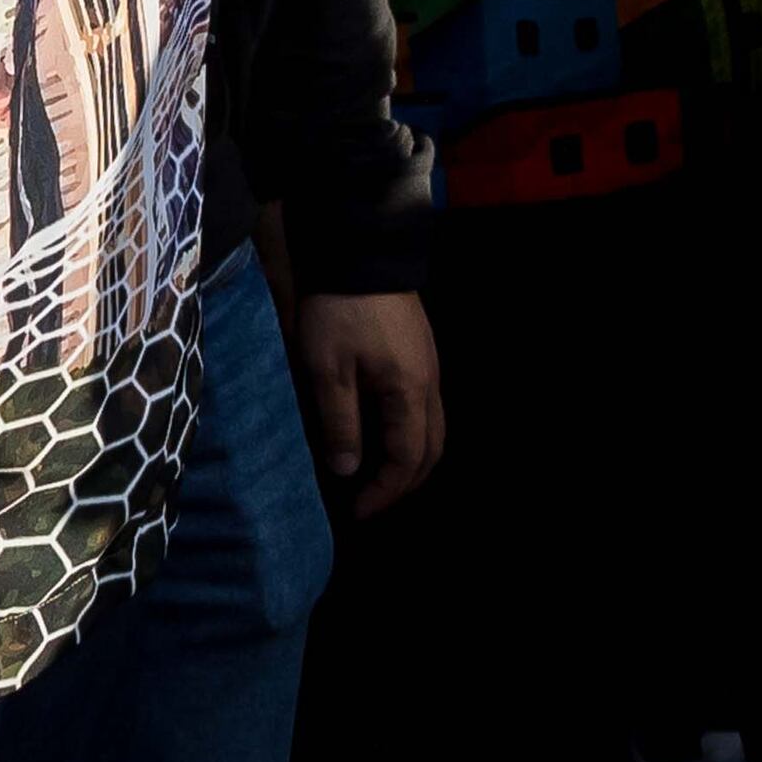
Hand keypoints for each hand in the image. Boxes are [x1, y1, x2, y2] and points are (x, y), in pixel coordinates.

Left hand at [289, 288, 443, 518]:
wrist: (360, 251)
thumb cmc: (339, 311)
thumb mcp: (327, 369)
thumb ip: (339, 422)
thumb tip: (347, 471)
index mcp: (408, 393)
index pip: (406, 460)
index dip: (384, 492)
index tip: (357, 510)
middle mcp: (429, 385)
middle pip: (432, 451)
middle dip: (404, 484)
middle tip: (370, 500)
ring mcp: (430, 367)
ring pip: (435, 429)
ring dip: (412, 460)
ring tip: (378, 474)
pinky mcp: (422, 352)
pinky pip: (428, 408)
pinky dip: (412, 434)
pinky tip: (384, 433)